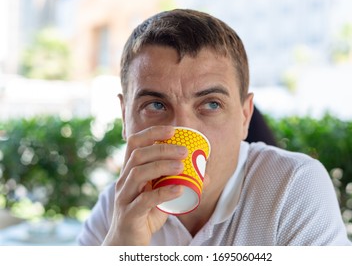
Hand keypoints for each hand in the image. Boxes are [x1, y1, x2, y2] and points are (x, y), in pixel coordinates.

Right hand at [102, 126, 187, 244]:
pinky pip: (144, 201)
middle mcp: (123, 181)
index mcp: (130, 172)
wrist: (127, 243)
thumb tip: (205, 174)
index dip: (152, 133)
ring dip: (162, 166)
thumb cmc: (144, 215)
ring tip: (182, 166)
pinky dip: (164, 193)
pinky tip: (179, 189)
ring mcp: (124, 198)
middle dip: (161, 148)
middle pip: (138, 155)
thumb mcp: (161, 196)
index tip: (172, 130)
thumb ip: (178, 183)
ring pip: (138, 173)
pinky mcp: (129, 214)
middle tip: (184, 151)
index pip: (134, 144)